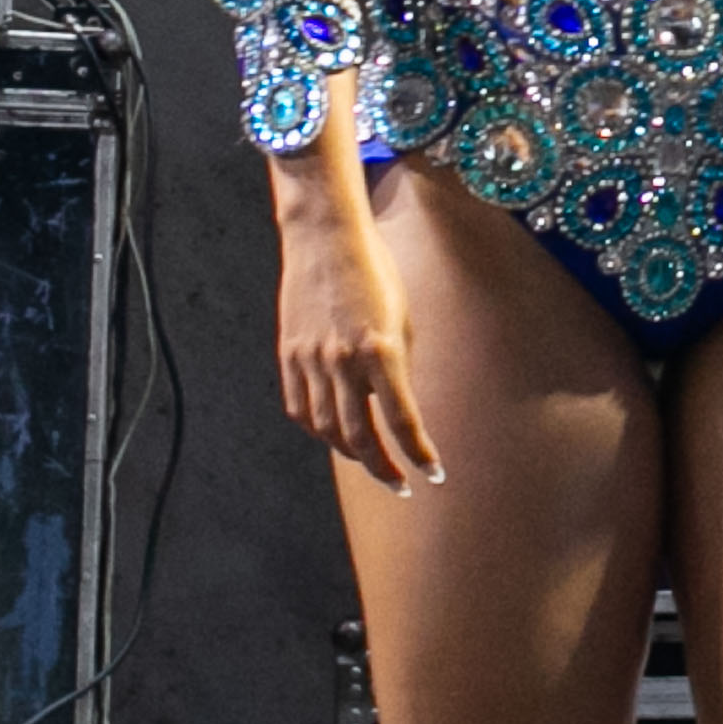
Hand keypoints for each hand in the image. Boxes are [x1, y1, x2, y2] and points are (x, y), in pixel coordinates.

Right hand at [273, 195, 441, 488]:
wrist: (325, 237)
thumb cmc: (375, 271)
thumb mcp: (402, 318)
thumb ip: (399, 366)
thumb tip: (395, 408)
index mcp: (381, 349)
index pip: (402, 419)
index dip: (420, 454)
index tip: (434, 475)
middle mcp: (343, 360)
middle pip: (360, 437)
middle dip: (383, 468)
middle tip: (400, 486)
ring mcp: (310, 360)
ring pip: (327, 429)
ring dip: (351, 454)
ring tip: (371, 462)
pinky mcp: (288, 355)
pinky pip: (300, 408)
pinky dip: (318, 430)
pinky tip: (334, 435)